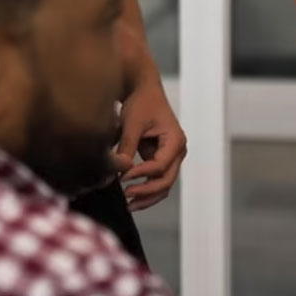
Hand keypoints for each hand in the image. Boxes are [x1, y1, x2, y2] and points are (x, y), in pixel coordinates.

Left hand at [113, 80, 186, 212]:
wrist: (142, 90)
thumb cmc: (140, 103)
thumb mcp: (132, 124)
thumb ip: (127, 147)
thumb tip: (118, 170)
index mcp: (175, 140)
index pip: (160, 166)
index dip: (141, 174)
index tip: (122, 177)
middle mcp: (177, 151)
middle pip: (166, 180)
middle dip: (146, 192)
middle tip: (126, 198)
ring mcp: (171, 156)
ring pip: (163, 185)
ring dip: (147, 196)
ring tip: (128, 205)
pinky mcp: (161, 158)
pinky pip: (156, 179)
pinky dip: (145, 188)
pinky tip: (130, 196)